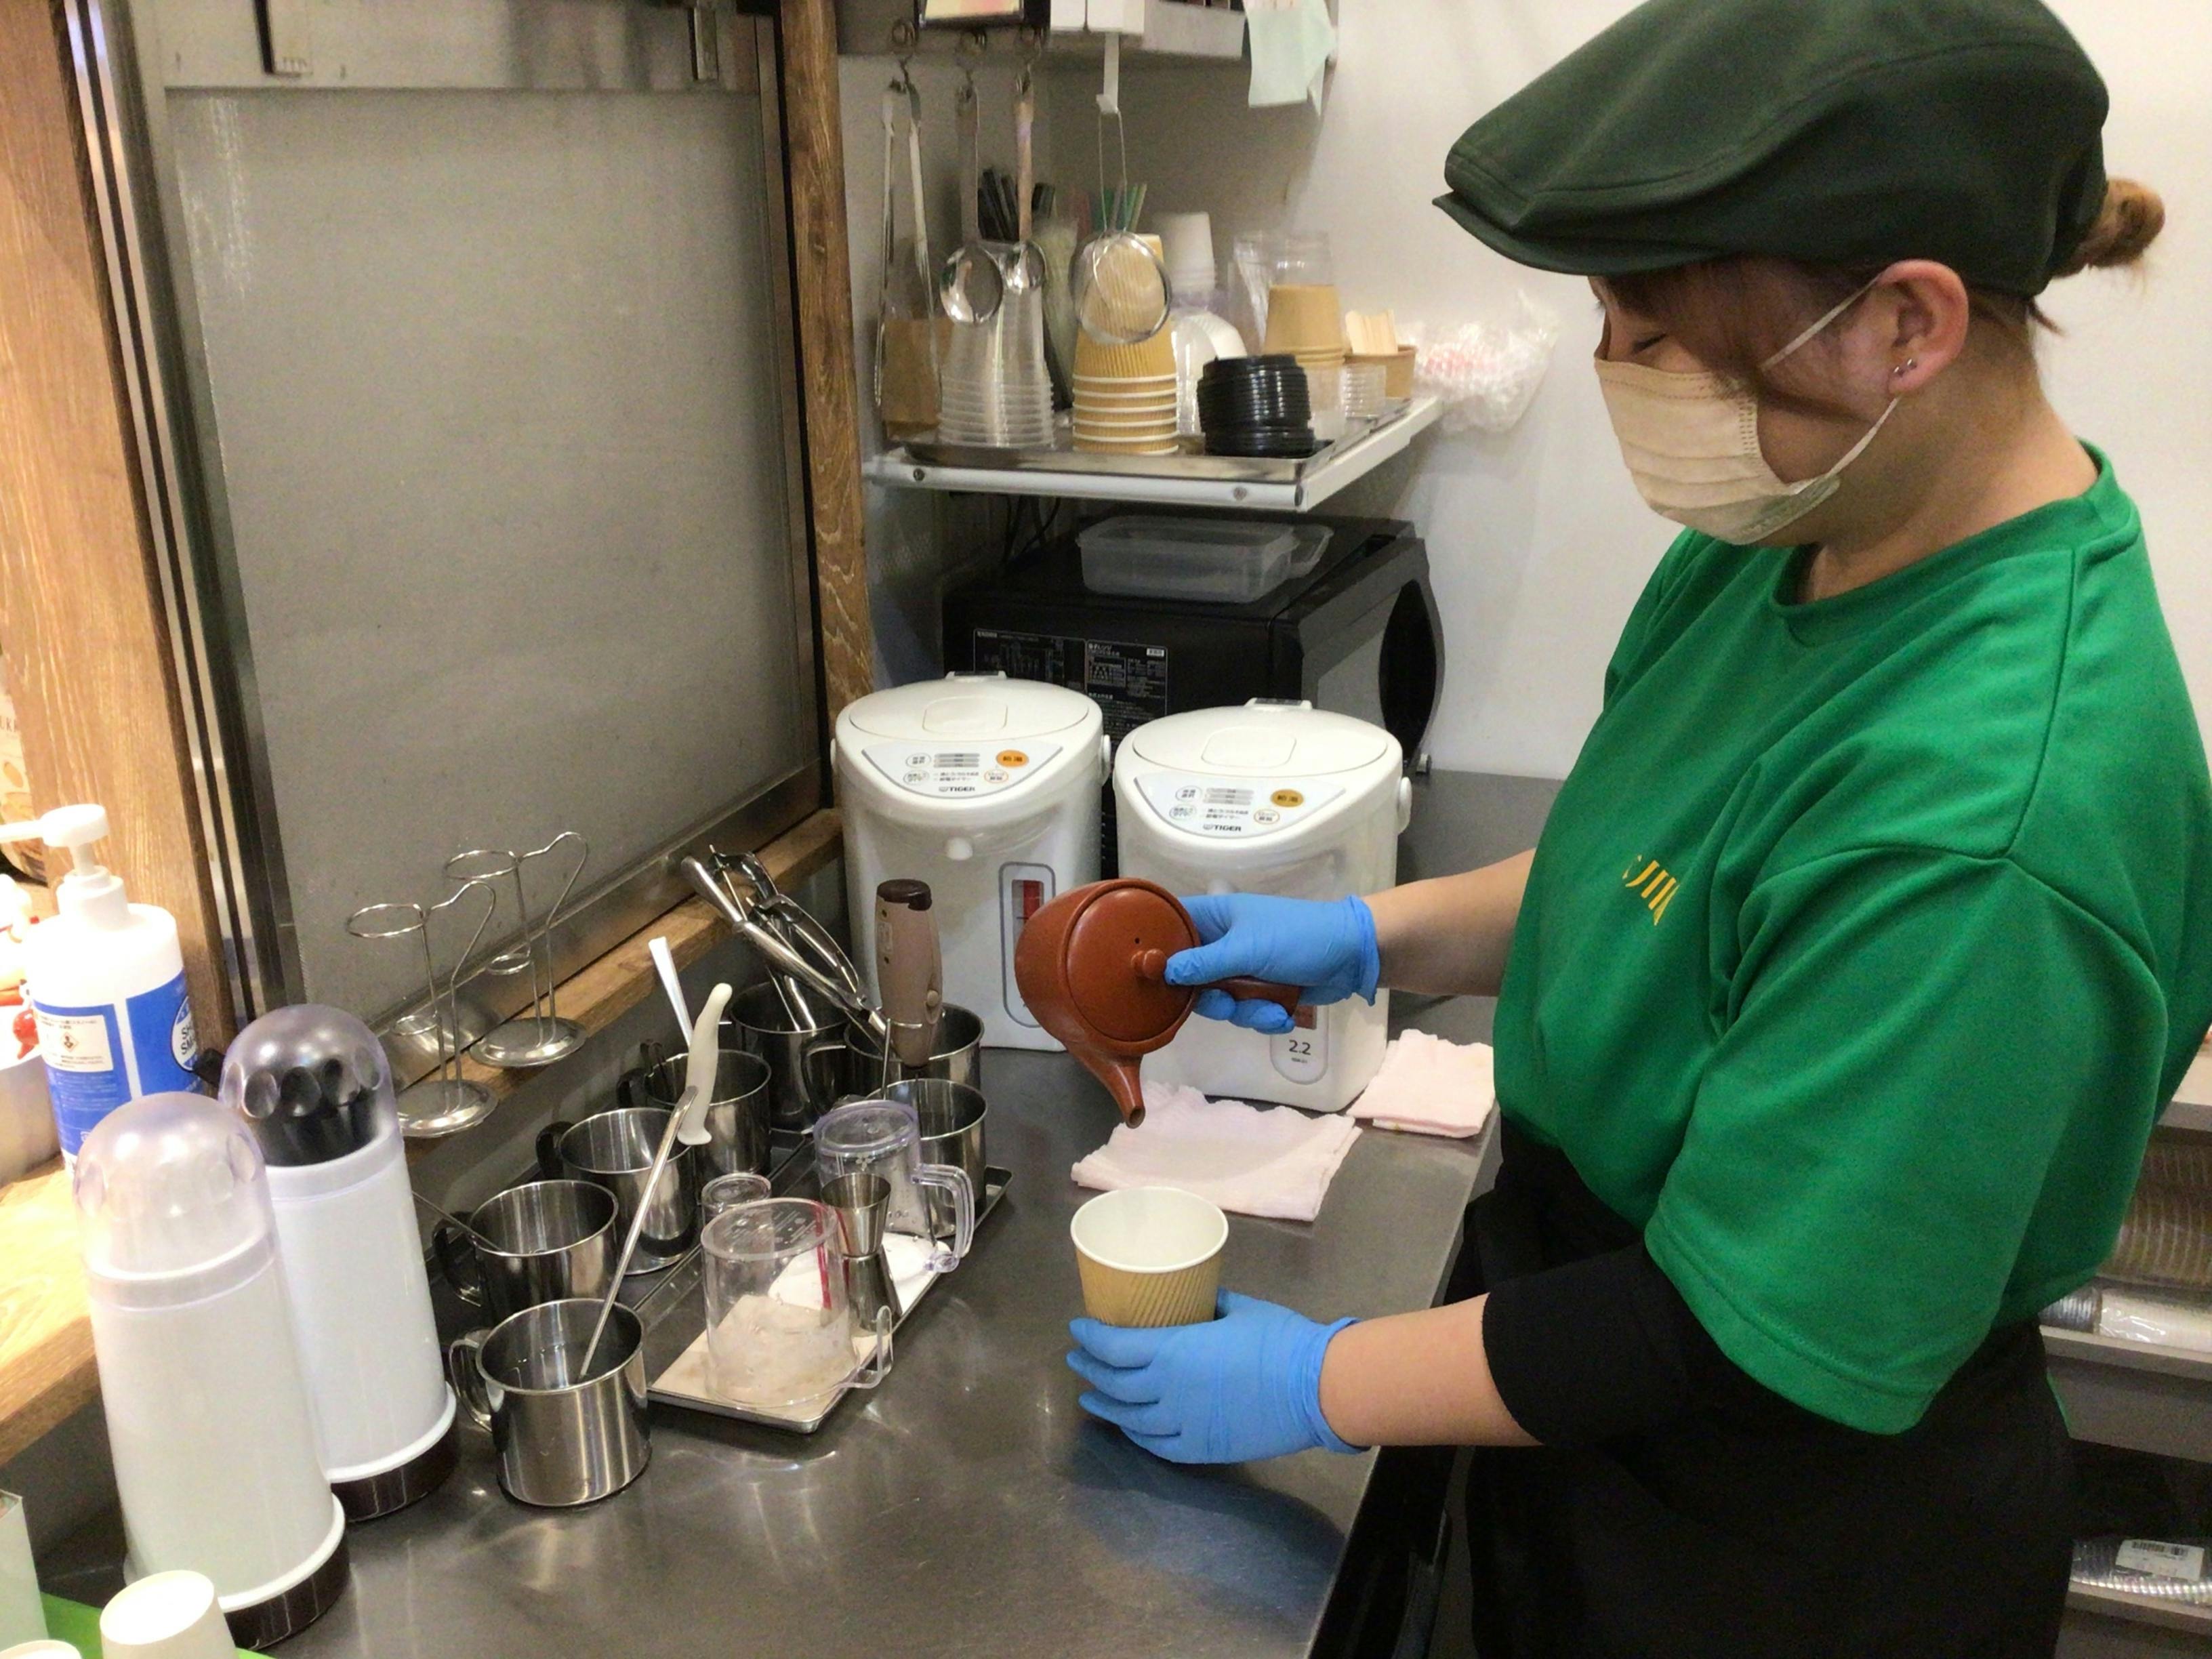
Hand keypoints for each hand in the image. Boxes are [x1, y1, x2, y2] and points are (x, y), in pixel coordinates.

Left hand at [1067, 1291, 1360, 1463]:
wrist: (1316, 1388)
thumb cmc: (1279, 1339)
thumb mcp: (1239, 1308)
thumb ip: (1209, 1304)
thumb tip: (1195, 1299)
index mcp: (1174, 1350)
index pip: (1115, 1347)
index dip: (1091, 1338)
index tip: (1078, 1328)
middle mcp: (1168, 1390)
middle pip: (1115, 1383)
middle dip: (1090, 1369)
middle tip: (1077, 1358)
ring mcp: (1183, 1424)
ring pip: (1130, 1419)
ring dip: (1105, 1406)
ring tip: (1090, 1397)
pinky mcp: (1202, 1448)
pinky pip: (1157, 1445)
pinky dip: (1136, 1435)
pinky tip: (1128, 1427)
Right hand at [1166, 893, 1380, 1034]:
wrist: (1352, 956)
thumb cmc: (1297, 938)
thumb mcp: (1248, 949)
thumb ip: (1204, 963)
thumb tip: (1164, 972)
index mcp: (1215, 918)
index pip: (1172, 928)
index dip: (1160, 952)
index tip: (1154, 977)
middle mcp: (1222, 943)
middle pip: (1190, 977)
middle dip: (1211, 999)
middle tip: (1225, 1004)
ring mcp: (1241, 968)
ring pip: (1219, 1001)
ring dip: (1244, 1012)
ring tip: (1270, 1010)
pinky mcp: (1261, 991)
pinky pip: (1244, 1012)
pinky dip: (1262, 1017)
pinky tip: (1282, 1015)